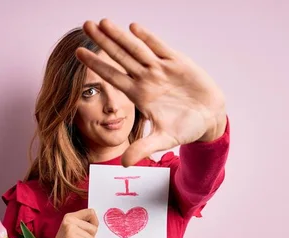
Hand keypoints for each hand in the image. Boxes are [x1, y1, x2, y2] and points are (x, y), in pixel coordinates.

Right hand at [37, 208, 98, 237]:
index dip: (94, 223)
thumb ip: (84, 225)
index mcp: (70, 216)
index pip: (91, 212)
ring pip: (92, 237)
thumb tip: (97, 222)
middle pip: (94, 227)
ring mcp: (69, 227)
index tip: (86, 232)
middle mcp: (69, 219)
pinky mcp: (70, 236)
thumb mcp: (75, 232)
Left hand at [76, 19, 226, 166]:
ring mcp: (161, 69)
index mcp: (139, 95)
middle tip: (86, 25)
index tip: (79, 52)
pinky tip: (133, 28)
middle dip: (103, 42)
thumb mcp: (163, 140)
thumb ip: (143, 148)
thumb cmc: (185, 128)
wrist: (209, 119)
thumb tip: (124, 164)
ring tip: (103, 22)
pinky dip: (148, 38)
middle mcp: (146, 79)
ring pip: (136, 49)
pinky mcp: (178, 63)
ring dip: (120, 36)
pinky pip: (160, 48)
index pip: (113, 77)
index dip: (96, 65)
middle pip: (120, 57)